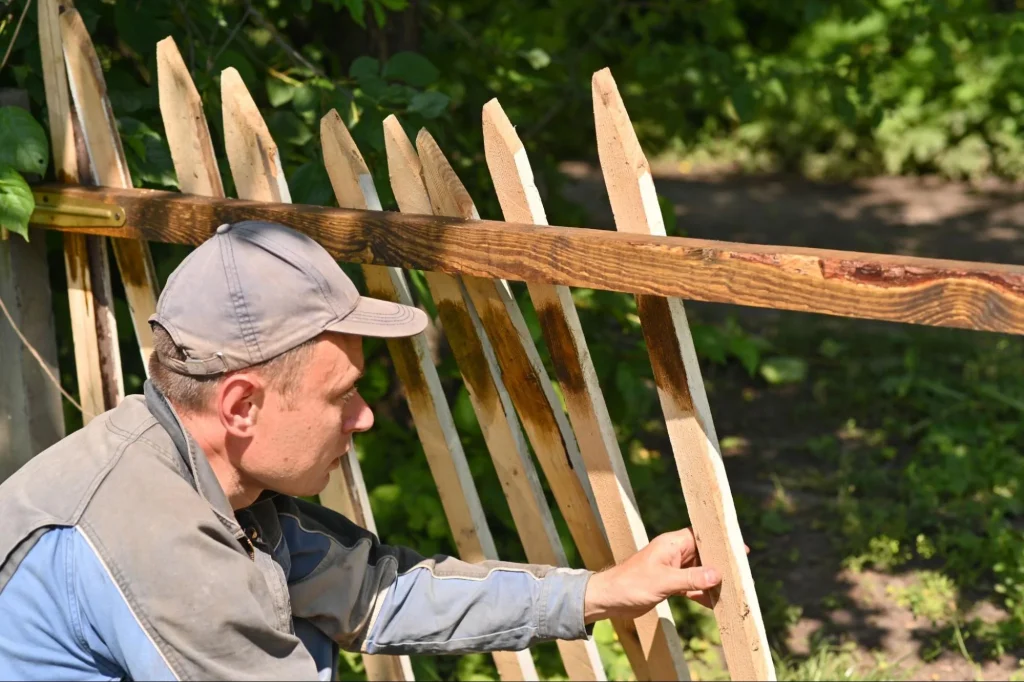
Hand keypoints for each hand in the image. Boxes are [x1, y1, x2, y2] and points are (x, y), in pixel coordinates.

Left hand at [583, 527, 738, 622]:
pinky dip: (701, 593)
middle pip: (704, 554)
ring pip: (699, 571)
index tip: (739, 548)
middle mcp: (674, 553)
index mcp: (672, 544)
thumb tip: (716, 574)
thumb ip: (690, 578)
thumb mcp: (664, 581)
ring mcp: (672, 568)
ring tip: (731, 591)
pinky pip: (691, 585)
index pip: (701, 536)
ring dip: (712, 581)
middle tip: (740, 574)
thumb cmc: (631, 583)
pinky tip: (713, 602)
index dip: (719, 541)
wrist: (610, 599)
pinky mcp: (669, 583)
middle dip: (720, 564)